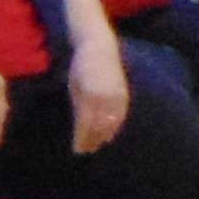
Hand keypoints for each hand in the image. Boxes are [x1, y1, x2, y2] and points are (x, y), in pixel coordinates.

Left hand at [67, 38, 129, 152]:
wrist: (100, 48)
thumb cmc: (80, 67)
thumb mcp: (74, 86)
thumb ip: (78, 107)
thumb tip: (80, 129)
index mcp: (89, 95)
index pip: (85, 124)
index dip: (81, 139)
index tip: (77, 150)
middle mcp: (105, 97)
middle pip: (99, 127)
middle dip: (92, 141)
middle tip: (86, 151)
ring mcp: (117, 95)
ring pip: (112, 123)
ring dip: (104, 136)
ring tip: (97, 145)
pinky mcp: (124, 94)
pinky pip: (121, 115)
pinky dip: (115, 127)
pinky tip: (109, 134)